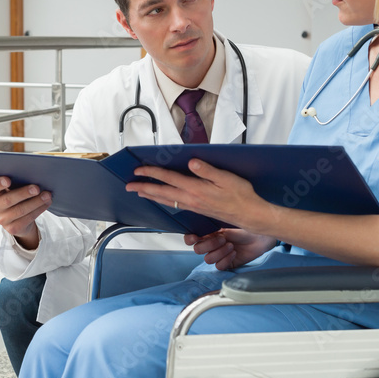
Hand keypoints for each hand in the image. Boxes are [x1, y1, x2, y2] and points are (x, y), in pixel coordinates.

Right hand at [0, 176, 50, 249]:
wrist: (18, 217)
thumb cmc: (16, 196)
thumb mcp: (13, 188)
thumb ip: (18, 181)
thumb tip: (34, 176)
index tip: (8, 180)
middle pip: (8, 199)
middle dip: (24, 193)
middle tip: (36, 188)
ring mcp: (2, 219)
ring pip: (20, 210)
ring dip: (36, 202)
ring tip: (46, 195)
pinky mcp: (12, 228)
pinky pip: (27, 219)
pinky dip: (38, 210)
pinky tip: (46, 203)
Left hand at [126, 158, 274, 232]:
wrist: (249, 215)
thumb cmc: (240, 195)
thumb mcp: (227, 178)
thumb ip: (208, 170)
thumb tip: (192, 162)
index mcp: (196, 188)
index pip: (168, 178)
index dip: (152, 173)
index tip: (138, 169)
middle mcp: (191, 198)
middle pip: (161, 192)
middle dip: (143, 188)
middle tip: (129, 186)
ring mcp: (193, 205)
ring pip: (166, 200)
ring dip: (151, 195)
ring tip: (139, 192)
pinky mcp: (197, 209)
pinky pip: (174, 205)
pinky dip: (163, 201)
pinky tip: (161, 200)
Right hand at [184, 229, 277, 269]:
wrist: (261, 237)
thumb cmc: (246, 228)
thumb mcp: (227, 224)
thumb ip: (212, 226)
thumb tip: (201, 222)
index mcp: (208, 233)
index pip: (191, 239)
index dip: (190, 239)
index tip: (196, 237)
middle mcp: (212, 244)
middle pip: (197, 250)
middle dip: (210, 244)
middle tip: (223, 238)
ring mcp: (218, 255)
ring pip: (208, 259)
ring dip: (219, 252)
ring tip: (231, 245)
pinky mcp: (227, 263)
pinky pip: (218, 266)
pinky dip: (226, 259)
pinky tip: (234, 253)